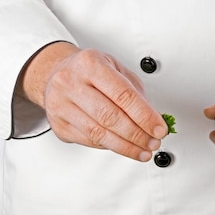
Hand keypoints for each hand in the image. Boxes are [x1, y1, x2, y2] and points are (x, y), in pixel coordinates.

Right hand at [18, 42, 167, 161]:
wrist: (55, 73)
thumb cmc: (89, 71)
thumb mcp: (115, 69)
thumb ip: (135, 92)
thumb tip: (153, 120)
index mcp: (90, 64)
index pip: (123, 95)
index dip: (145, 116)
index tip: (159, 129)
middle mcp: (71, 83)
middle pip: (110, 117)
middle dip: (137, 135)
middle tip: (153, 142)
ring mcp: (61, 105)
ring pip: (98, 133)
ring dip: (126, 146)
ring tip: (142, 150)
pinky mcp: (59, 125)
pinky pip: (89, 141)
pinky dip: (110, 146)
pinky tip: (122, 146)